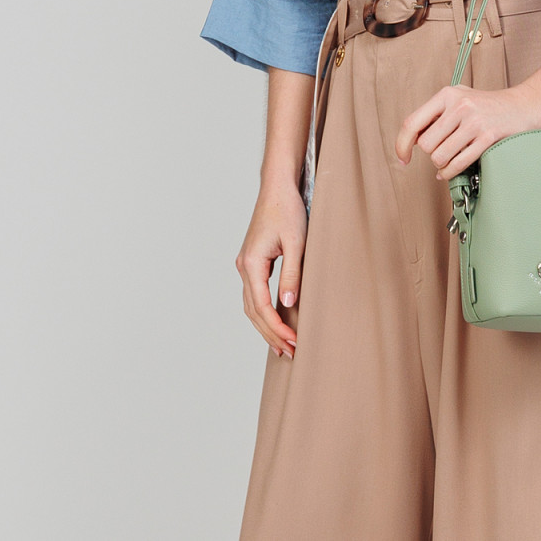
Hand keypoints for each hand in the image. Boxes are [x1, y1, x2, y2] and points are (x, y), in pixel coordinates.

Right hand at [236, 179, 305, 359]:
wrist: (277, 188)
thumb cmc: (288, 211)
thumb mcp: (296, 243)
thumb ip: (292, 274)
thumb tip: (288, 304)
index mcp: (251, 264)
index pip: (262, 306)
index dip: (277, 327)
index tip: (294, 341)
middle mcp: (244, 267)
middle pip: (253, 311)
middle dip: (271, 333)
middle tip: (290, 352)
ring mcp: (246, 264)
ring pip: (252, 305)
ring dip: (266, 326)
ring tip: (283, 345)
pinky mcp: (253, 261)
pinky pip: (255, 294)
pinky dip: (264, 311)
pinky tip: (276, 320)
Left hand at [394, 83, 540, 180]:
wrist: (525, 105)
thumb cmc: (489, 104)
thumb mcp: (460, 97)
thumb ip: (437, 113)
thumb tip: (412, 138)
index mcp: (447, 94)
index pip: (412, 122)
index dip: (402, 144)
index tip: (402, 158)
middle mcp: (459, 106)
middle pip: (426, 144)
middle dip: (430, 154)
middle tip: (441, 152)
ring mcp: (474, 122)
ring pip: (439, 156)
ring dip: (441, 164)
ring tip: (449, 160)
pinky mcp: (487, 137)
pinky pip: (458, 164)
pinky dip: (449, 173)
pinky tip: (450, 171)